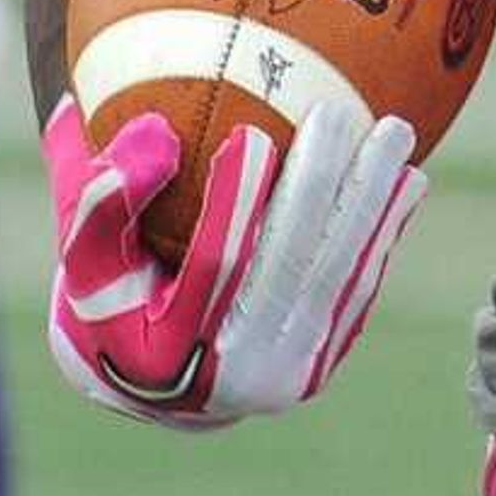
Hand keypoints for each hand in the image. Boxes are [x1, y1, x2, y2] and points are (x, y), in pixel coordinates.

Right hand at [41, 95, 425, 430]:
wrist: (156, 383)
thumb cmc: (109, 295)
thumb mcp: (85, 255)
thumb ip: (98, 199)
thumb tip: (150, 132)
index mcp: (167, 351)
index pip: (212, 268)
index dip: (232, 204)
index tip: (253, 134)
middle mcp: (235, 373)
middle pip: (288, 266)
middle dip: (319, 186)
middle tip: (339, 112)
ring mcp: (286, 374)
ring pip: (336, 276)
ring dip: (370, 201)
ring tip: (395, 131)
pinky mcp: (320, 364)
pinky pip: (357, 289)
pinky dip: (383, 233)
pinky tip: (409, 180)